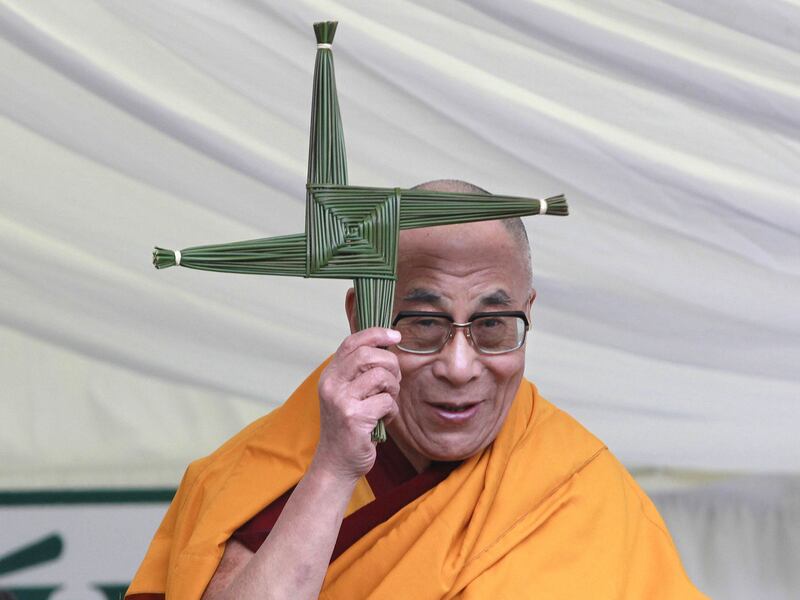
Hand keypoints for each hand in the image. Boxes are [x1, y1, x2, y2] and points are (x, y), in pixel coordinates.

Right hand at [312, 328, 401, 481]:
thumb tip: (387, 346)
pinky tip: (383, 419)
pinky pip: (386, 401)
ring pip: (381, 376)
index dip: (376, 334)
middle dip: (391, 364)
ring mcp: (341, 401)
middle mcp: (331, 385)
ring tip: (388, 401)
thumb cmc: (348, 427)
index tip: (395, 336)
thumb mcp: (348, 394)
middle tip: (394, 380)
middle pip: (368, 355)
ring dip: (393, 388)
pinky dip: (392, 410)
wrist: (336, 463)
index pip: (351, 342)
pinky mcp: (354, 417)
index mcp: (330, 375)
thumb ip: (360, 373)